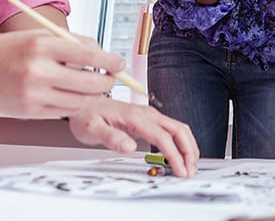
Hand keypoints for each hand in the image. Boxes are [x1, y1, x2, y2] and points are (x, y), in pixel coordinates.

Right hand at [0, 29, 117, 116]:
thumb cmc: (13, 48)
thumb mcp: (44, 36)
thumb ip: (75, 45)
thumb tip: (106, 57)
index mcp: (42, 47)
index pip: (89, 56)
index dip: (110, 62)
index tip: (118, 63)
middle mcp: (37, 71)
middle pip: (88, 83)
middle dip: (107, 82)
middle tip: (111, 79)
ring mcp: (32, 94)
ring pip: (79, 102)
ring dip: (93, 96)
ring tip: (94, 87)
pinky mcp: (28, 112)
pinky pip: (64, 112)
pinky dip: (75, 105)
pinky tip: (74, 96)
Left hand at [66, 96, 199, 177]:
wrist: (85, 104)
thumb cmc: (87, 115)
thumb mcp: (92, 129)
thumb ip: (111, 138)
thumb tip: (129, 147)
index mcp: (135, 117)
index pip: (162, 136)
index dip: (174, 154)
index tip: (179, 170)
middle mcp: (147, 113)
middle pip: (179, 130)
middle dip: (189, 151)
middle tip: (190, 171)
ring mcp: (150, 115)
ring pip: (179, 129)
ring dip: (187, 147)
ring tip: (188, 166)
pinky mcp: (150, 120)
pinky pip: (172, 130)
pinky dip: (181, 143)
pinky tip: (179, 155)